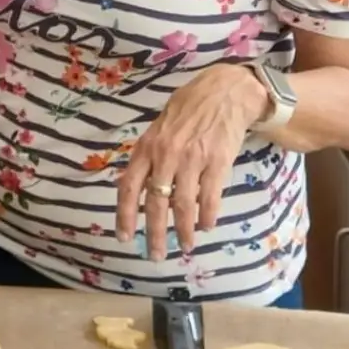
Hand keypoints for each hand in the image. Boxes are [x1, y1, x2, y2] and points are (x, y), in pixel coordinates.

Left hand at [116, 64, 267, 258]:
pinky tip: (205, 227)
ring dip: (182, 230)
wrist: (224, 93)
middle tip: (154, 255)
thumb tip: (141, 188)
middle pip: (155, 202)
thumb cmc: (187, 111)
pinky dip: (207, 216)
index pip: (129, 187)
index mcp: (146, 148)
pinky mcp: (218, 162)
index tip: (124, 237)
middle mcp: (165, 156)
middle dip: (153, 233)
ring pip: (183, 205)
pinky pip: (210, 197)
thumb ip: (149, 157)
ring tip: (183, 246)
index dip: (125, 215)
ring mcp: (192, 160)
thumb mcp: (158, 129)